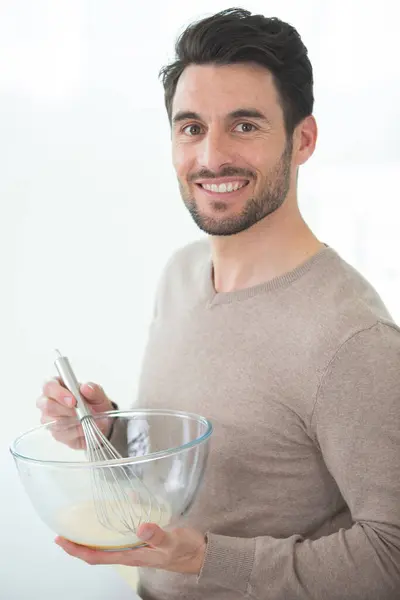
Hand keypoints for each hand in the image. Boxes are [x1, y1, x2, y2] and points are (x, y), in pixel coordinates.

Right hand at [36, 378, 113, 448]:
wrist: (102, 423)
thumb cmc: (96, 405)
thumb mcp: (99, 396)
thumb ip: (94, 390)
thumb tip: (85, 387)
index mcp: (58, 386)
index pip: (49, 386)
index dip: (58, 392)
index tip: (73, 400)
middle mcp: (50, 401)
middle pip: (46, 404)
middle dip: (64, 409)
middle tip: (79, 412)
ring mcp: (50, 418)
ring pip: (53, 421)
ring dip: (72, 421)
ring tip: (87, 419)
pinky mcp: (55, 432)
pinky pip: (61, 433)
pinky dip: (75, 431)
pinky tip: (84, 428)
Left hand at [55, 523, 206, 574]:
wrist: (201, 553)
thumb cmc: (186, 550)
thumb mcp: (173, 542)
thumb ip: (158, 535)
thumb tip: (141, 526)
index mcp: (133, 555)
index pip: (98, 557)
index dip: (78, 551)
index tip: (62, 541)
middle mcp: (131, 552)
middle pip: (98, 552)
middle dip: (79, 544)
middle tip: (63, 532)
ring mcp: (137, 546)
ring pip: (108, 544)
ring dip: (92, 537)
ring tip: (81, 523)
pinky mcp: (145, 538)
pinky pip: (123, 532)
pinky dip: (113, 524)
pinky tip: (116, 508)